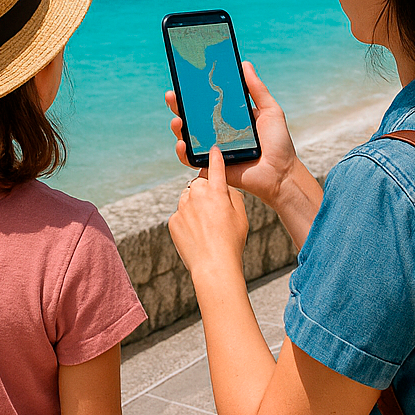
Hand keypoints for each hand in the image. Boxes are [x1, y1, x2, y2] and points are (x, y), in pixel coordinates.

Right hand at [165, 61, 302, 206]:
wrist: (281, 173)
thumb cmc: (278, 143)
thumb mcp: (270, 110)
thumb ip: (257, 89)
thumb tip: (244, 64)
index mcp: (229, 117)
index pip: (207, 102)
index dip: (193, 92)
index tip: (184, 80)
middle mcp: (218, 132)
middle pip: (191, 117)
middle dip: (178, 105)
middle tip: (172, 95)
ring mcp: (212, 149)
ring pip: (187, 136)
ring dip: (177, 127)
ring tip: (177, 120)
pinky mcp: (211, 165)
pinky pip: (190, 159)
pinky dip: (182, 152)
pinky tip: (181, 143)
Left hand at [169, 146, 247, 280]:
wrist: (213, 265)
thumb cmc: (232, 241)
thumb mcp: (241, 216)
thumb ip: (232, 196)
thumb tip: (224, 188)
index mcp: (216, 191)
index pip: (215, 166)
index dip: (215, 157)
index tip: (213, 149)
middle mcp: (197, 194)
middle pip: (199, 185)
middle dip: (204, 192)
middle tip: (214, 210)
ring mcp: (182, 207)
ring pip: (188, 200)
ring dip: (194, 207)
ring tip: (206, 227)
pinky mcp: (172, 220)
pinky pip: (180, 215)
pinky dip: (187, 222)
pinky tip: (197, 236)